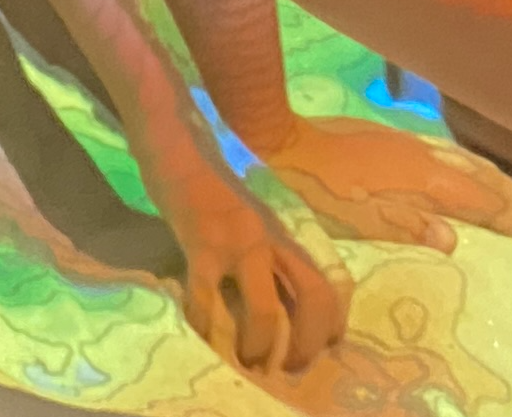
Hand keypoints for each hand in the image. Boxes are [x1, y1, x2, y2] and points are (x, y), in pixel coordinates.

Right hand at [141, 152, 347, 375]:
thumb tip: (275, 290)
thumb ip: (268, 246)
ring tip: (248, 360)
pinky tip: (202, 336)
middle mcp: (273, 238)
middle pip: (313, 297)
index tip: (325, 346)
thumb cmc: (213, 180)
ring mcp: (239, 241)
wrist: (178, 144)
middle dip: (307, 343)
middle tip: (289, 367)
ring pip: (267, 308)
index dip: (332, 321)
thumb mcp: (254, 214)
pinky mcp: (202, 244)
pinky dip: (205, 326)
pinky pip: (207, 299)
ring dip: (260, 344)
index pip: (328, 281)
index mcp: (286, 232)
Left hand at [252, 115, 511, 253]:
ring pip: (470, 163)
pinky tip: (469, 172)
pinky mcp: (396, 138)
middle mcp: (428, 158)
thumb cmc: (318, 195)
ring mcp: (413, 144)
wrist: (281, 146)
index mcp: (426, 182)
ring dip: (499, 183)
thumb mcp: (360, 222)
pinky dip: (472, 167)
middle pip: (486, 181)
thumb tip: (455, 240)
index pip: (487, 204)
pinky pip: (450, 153)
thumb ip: (409, 228)